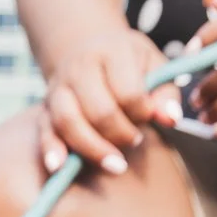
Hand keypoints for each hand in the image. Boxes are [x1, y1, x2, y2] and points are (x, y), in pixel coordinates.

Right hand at [39, 26, 180, 176]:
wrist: (88, 49)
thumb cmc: (129, 64)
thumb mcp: (155, 66)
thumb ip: (166, 93)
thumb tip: (171, 119)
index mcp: (112, 51)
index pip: (128, 92)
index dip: (142, 112)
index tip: (148, 116)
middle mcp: (79, 66)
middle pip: (99, 110)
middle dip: (121, 134)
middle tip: (135, 141)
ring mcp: (58, 87)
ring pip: (69, 121)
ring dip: (94, 148)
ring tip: (116, 165)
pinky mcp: (45, 107)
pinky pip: (44, 130)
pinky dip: (51, 148)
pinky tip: (60, 166)